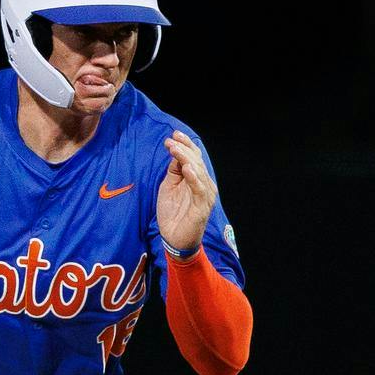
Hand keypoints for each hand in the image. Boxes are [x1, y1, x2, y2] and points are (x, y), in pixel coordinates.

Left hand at [156, 131, 216, 252]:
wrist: (174, 240)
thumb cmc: (173, 214)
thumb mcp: (169, 187)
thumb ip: (174, 171)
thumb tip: (174, 153)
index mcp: (197, 179)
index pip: (194, 157)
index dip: (185, 145)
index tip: (173, 135)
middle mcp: (204, 185)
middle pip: (197, 161)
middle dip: (184, 148)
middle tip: (171, 140)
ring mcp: (205, 196)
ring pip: (198, 172)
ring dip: (187, 159)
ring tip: (175, 149)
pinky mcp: (203, 207)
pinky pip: (200, 189)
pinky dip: (194, 178)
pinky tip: (187, 168)